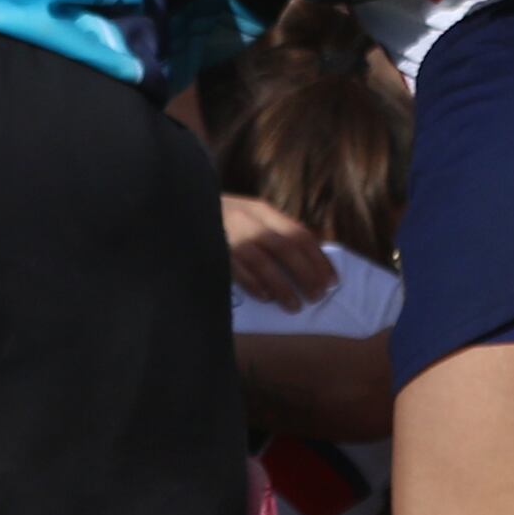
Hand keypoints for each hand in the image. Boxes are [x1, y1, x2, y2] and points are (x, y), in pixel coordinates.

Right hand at [221, 191, 338, 312]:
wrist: (181, 207)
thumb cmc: (223, 218)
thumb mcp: (252, 216)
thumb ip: (277, 232)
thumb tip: (312, 257)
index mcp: (263, 211)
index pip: (300, 234)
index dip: (319, 259)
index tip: (332, 281)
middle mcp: (248, 220)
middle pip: (285, 248)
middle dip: (305, 273)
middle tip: (318, 297)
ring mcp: (230, 234)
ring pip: (262, 261)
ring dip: (282, 285)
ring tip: (295, 306)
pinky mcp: (213, 249)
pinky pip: (236, 268)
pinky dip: (252, 283)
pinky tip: (265, 297)